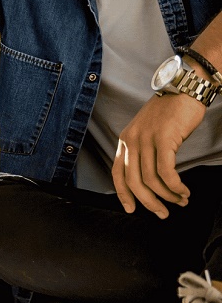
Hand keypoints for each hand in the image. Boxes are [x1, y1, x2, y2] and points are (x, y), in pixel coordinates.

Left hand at [112, 92, 203, 217]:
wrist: (183, 88)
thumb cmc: (170, 112)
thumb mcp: (148, 131)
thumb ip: (145, 151)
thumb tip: (150, 180)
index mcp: (125, 140)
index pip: (118, 173)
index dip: (123, 194)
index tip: (131, 209)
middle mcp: (131, 140)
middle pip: (134, 181)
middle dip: (148, 202)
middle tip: (163, 214)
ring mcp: (147, 139)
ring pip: (151, 179)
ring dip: (168, 195)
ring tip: (181, 201)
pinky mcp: (164, 139)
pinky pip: (166, 171)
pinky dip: (175, 185)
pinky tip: (184, 191)